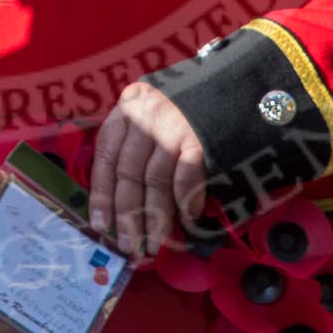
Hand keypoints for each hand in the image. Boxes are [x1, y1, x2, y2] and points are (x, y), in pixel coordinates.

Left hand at [86, 81, 205, 259]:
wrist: (231, 86)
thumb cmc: (184, 108)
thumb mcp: (150, 113)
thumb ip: (133, 146)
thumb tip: (119, 202)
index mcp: (128, 109)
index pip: (106, 156)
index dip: (101, 194)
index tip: (101, 226)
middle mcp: (146, 116)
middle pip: (129, 173)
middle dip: (128, 216)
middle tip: (130, 246)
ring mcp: (174, 126)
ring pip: (156, 181)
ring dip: (155, 218)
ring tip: (154, 244)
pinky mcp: (201, 138)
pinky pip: (186, 178)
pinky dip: (185, 202)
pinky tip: (186, 221)